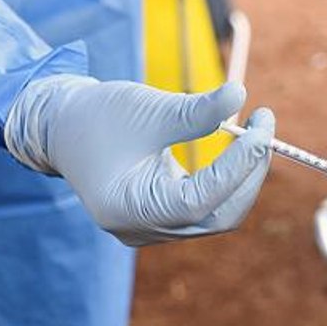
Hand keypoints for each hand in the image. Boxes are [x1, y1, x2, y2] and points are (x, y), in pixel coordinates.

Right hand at [4, 76, 272, 245]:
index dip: (239, 166)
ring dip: (242, 175)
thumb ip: (195, 111)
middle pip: (218, 216)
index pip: (202, 199)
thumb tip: (240, 96)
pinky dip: (227, 180)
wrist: (62, 128)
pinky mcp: (161, 220)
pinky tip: (238, 147)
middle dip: (249, 173)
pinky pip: (206, 208)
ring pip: (216, 214)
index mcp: (130, 208)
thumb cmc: (98, 117)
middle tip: (265, 129)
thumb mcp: (148, 109)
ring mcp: (152, 230)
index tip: (262, 128)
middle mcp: (141, 229)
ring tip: (255, 132)